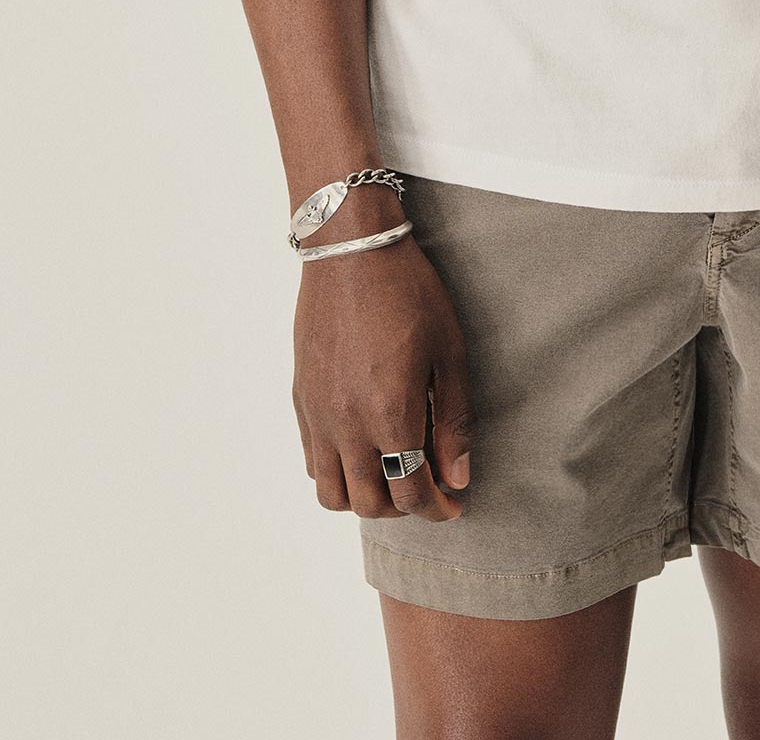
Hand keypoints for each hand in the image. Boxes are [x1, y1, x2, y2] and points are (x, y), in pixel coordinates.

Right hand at [292, 214, 474, 524]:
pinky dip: (337, 473)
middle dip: (404, 508)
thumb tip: (458, 477)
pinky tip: (362, 450)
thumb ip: (455, 421)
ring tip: (392, 476)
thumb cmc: (409, 292)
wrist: (352, 251)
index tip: (453, 505)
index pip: (412, 492)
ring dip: (364, 498)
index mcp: (390, 414)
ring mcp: (318, 415)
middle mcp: (347, 425)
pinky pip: (312, 461)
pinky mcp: (302, 399)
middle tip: (427, 489)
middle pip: (370, 504)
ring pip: (331, 494)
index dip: (437, 509)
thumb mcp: (449, 352)